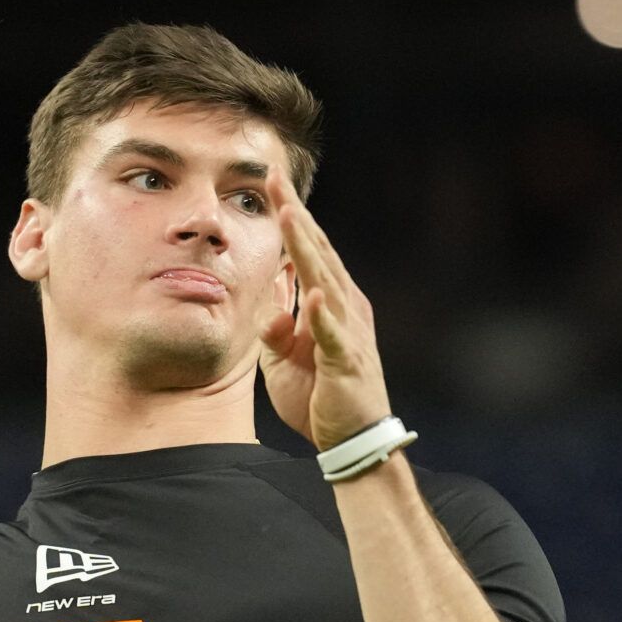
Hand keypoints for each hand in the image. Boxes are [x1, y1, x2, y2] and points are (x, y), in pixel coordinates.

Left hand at [257, 165, 392, 450]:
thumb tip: (271, 306)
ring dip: (306, 249)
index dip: (291, 219)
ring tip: (288, 216)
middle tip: (274, 180)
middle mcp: (345, 308)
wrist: (351, 441)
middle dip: (295, 216)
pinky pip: (333, 334)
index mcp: (331, 303)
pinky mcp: (346, 361)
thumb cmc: (321, 398)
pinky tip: (313, 292)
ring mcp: (348, 332)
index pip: (309, 252)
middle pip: (318, 253)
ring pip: (324, 281)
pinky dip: (323, 314)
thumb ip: (277, 330)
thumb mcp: (285, 361)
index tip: (270, 187)